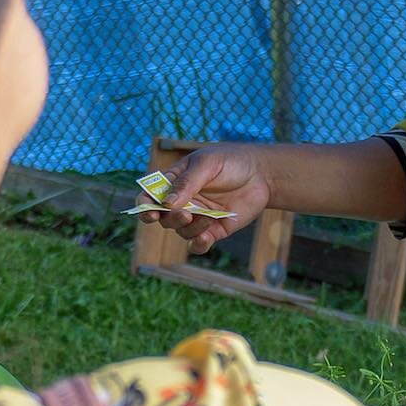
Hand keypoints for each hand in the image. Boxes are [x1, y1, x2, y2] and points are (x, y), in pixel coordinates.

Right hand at [137, 145, 272, 254]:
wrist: (261, 173)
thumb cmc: (230, 161)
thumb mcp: (207, 165)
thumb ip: (187, 183)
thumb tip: (166, 203)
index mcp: (173, 182)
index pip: (149, 197)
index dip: (144, 206)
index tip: (149, 212)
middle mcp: (182, 202)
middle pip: (164, 218)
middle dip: (171, 219)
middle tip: (186, 213)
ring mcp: (197, 216)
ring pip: (182, 231)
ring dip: (190, 228)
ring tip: (207, 217)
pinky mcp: (214, 229)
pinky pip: (199, 243)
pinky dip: (199, 244)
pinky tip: (206, 238)